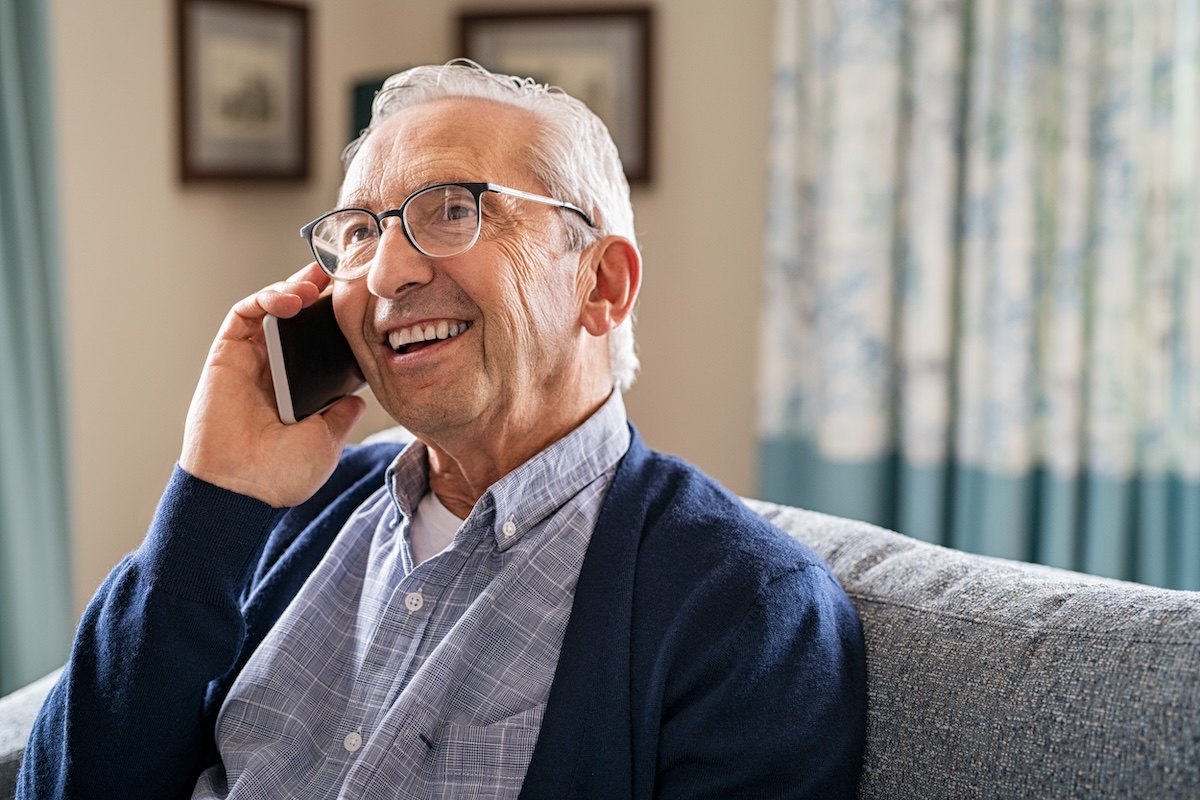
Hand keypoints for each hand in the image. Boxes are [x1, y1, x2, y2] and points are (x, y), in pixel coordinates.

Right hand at [180, 263, 366, 506]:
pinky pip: (244, 314)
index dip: (337, 321)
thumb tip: (358, 401)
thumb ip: (341, 416)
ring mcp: (251, 361)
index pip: (320, 345)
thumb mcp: (326, 443)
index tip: (361, 303)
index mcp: (300, 391)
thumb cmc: (279, 475)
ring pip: (271, 310)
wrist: (239, 489)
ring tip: (316, 284)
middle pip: (297, 320)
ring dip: (293, 289)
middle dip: (317, 293)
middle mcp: (275, 372)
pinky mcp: (226, 355)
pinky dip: (267, 298)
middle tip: (340, 274)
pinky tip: (292, 298)